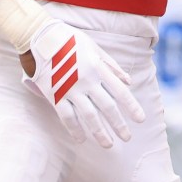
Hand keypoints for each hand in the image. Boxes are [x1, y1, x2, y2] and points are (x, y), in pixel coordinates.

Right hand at [21, 18, 144, 148]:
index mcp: (99, 68)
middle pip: (107, 107)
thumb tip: (128, 81)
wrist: (40, 37)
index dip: (131, 107)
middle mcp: (87, 80)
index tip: (140, 120)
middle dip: (119, 124)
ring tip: (108, 144)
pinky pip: (66, 116)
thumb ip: (112, 66)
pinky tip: (81, 139)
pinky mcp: (54, 95)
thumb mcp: (95, 47)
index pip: (120, 92)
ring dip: (99, 132)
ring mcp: (70, 89)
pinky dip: (74, 129)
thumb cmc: (70, 40)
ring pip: (88, 116)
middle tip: (127, 138)